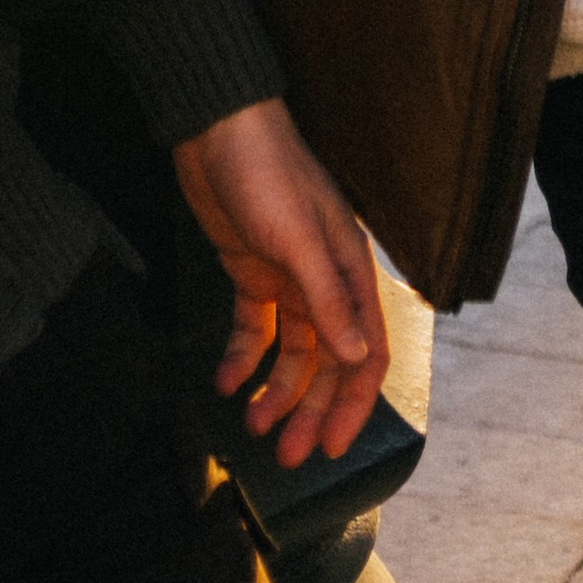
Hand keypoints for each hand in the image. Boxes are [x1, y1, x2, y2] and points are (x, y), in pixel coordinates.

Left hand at [173, 97, 388, 470]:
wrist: (215, 126)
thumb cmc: (266, 171)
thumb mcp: (297, 237)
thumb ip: (329, 297)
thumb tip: (357, 356)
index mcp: (348, 269)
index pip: (366, 350)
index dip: (354, 402)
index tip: (335, 447)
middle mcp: (323, 279)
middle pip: (327, 361)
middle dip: (310, 410)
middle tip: (288, 456)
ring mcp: (286, 276)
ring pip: (291, 352)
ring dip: (276, 391)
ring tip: (252, 425)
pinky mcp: (250, 270)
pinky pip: (251, 327)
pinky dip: (240, 356)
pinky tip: (224, 381)